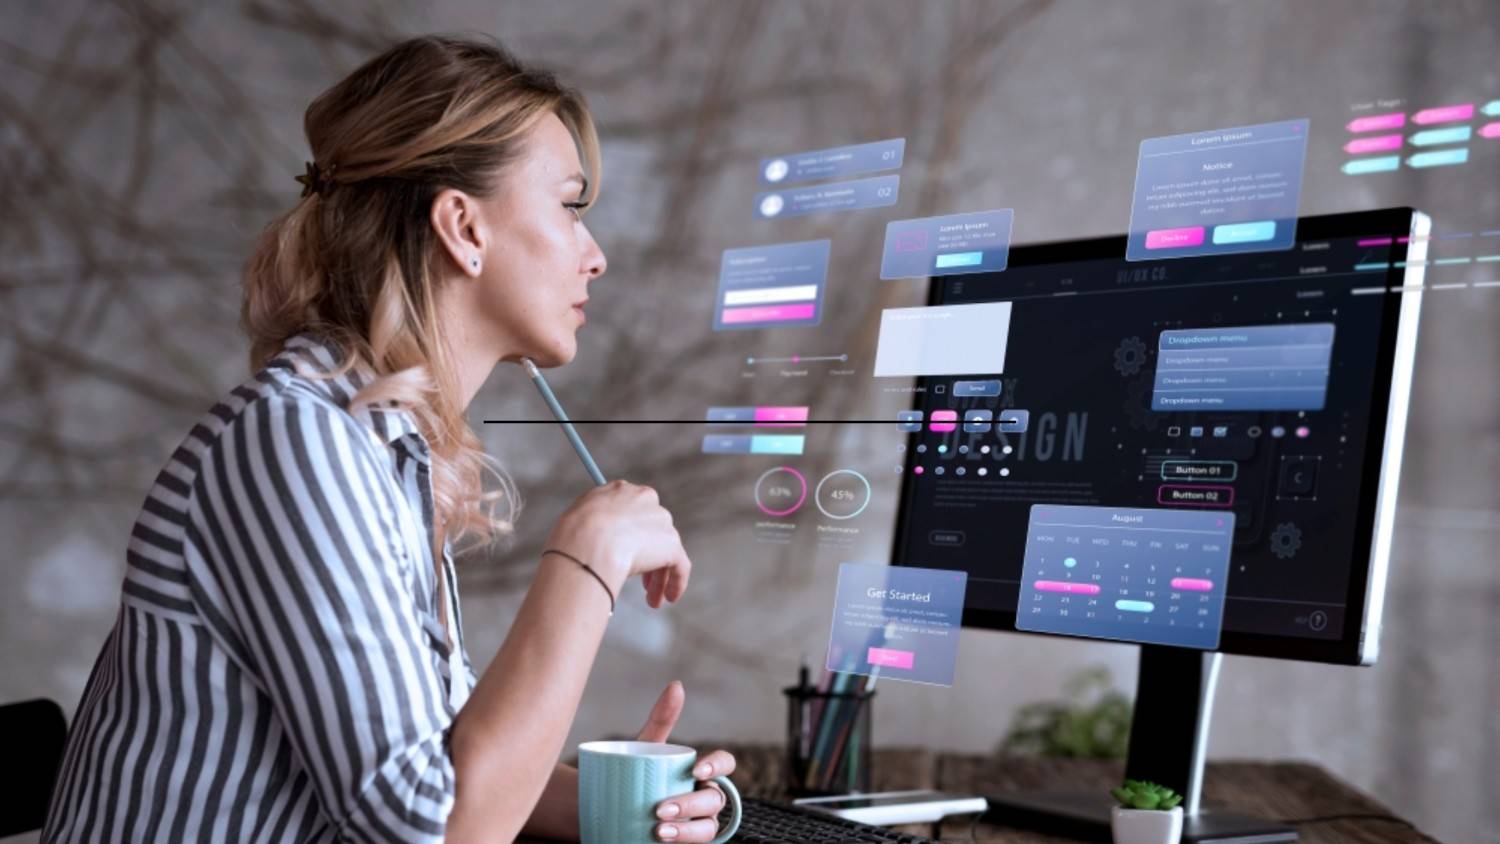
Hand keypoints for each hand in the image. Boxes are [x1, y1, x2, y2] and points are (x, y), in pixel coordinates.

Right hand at [547, 480, 690, 607]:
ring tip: (651, 600)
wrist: (587, 544)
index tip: (626, 553)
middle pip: (652, 530)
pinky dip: (676, 582)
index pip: (633, 511)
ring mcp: (660, 520)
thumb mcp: (578, 523)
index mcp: (620, 490)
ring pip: (665, 550)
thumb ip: (594, 527)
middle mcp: (644, 499)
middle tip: (640, 582)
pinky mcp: (671, 542)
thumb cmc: (572, 538)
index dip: (631, 535)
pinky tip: (669, 598)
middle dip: (647, 556)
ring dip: (658, 576)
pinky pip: (680, 565)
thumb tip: (596, 547)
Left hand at [635, 682, 736, 842]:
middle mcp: (703, 799)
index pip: (725, 765)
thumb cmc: (630, 773)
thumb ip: (661, 719)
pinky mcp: (681, 843)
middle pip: (714, 801)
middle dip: (691, 806)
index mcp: (701, 772)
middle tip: (660, 808)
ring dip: (688, 832)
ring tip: (659, 832)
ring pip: (707, 830)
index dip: (717, 767)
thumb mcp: (644, 746)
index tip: (694, 771)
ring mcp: (693, 824)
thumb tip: (676, 685)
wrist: (598, 806)